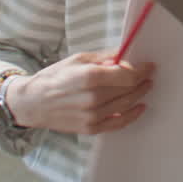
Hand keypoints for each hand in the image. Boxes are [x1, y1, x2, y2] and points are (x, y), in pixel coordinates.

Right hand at [5, 51, 153, 134]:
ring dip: (140, 95)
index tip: (149, 66)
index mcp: (90, 77)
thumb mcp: (78, 59)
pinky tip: (139, 108)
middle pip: (129, 90)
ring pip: (125, 105)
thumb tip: (124, 54)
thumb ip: (104, 58)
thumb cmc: (54, 77)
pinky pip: (117, 123)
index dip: (142, 70)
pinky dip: (131, 116)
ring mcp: (92, 115)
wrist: (33, 102)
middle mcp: (92, 97)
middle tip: (149, 75)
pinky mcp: (90, 128)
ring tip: (145, 88)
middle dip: (143, 81)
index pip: (127, 75)